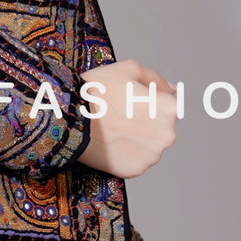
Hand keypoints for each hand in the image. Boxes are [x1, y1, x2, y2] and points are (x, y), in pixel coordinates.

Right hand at [77, 58, 177, 178]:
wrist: (69, 116)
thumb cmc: (97, 90)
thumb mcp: (128, 69)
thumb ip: (155, 78)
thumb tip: (172, 90)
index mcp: (169, 109)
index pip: (166, 105)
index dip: (145, 100)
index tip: (127, 100)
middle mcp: (166, 135)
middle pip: (159, 128)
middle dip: (144, 122)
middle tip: (118, 115)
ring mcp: (150, 156)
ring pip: (148, 146)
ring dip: (136, 139)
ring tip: (112, 129)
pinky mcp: (134, 170)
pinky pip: (134, 161)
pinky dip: (125, 154)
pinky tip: (110, 143)